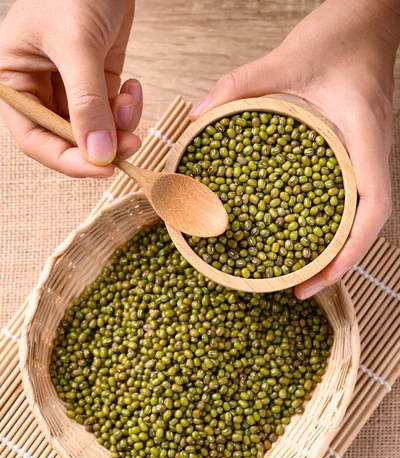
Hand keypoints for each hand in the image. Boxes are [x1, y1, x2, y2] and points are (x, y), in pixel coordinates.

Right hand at [0, 0, 140, 177]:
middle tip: (130, 147)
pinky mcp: (99, 80)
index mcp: (15, 80)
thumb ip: (87, 102)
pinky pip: (113, 111)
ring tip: (131, 102)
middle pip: (67, 139)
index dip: (66, 159)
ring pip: (95, 129)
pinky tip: (134, 87)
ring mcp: (72, 86)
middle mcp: (40, 88)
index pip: (34, 138)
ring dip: (118, 126)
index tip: (100, 168)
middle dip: (100, 145)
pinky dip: (127, 109)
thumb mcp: (75, 45)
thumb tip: (99, 154)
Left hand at [190, 0, 398, 297]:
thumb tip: (196, 115)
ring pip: (362, 215)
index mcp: (365, 136)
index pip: (374, 206)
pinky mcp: (358, 150)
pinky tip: (305, 232)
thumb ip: (240, 84)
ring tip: (304, 273)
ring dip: (338, 248)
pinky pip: (353, 196)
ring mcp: (368, 154)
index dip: (352, 250)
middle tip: (303, 289)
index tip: (321, 277)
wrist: (371, 19)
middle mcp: (373, 152)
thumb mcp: (288, 57)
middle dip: (340, 262)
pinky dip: (334, 223)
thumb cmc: (342, 35)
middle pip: (368, 224)